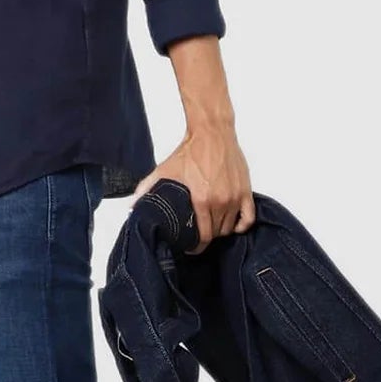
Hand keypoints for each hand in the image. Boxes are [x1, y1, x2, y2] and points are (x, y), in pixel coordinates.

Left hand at [132, 123, 255, 254]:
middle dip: (207, 238)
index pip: (204, 236)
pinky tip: (234, 225)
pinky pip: (248, 217)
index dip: (197, 247)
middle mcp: (221, 201)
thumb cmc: (190, 151)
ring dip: (221, 231)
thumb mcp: (164, 170)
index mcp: (202, 200)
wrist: (212, 133)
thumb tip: (132, 206)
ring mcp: (235, 197)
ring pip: (230, 227)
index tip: (191, 248)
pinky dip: (242, 225)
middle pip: (217, 233)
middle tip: (199, 236)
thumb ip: (147, 189)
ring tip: (212, 228)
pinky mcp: (245, 191)